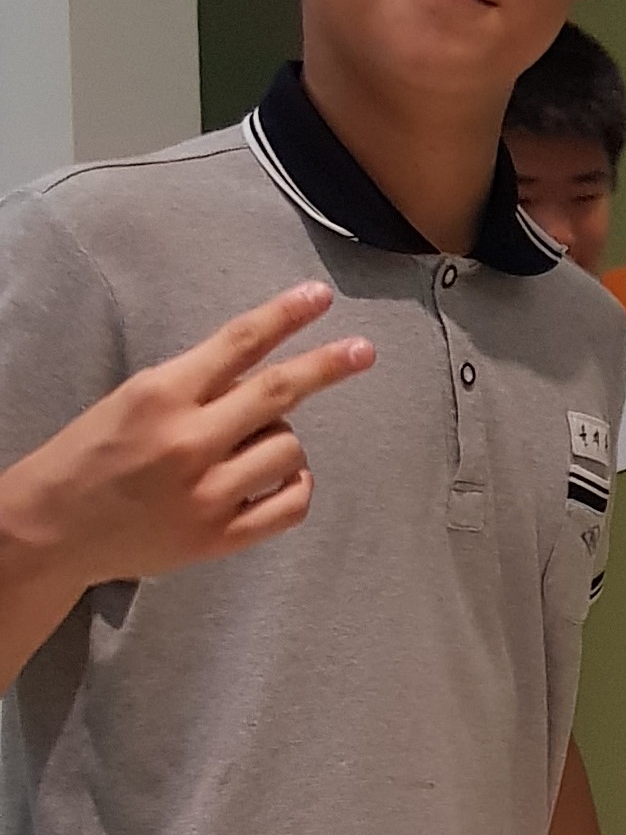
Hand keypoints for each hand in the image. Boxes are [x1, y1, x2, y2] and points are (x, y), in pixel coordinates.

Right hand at [0, 284, 375, 591]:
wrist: (54, 528)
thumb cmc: (92, 455)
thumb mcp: (133, 398)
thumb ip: (195, 384)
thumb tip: (260, 371)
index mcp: (162, 395)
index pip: (238, 343)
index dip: (285, 316)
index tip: (320, 297)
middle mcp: (189, 441)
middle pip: (279, 393)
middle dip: (327, 365)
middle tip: (362, 351)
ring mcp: (207, 494)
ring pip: (288, 448)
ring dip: (283, 440)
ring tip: (250, 446)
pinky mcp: (219, 537)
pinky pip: (289, 506)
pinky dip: (296, 486)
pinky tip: (283, 478)